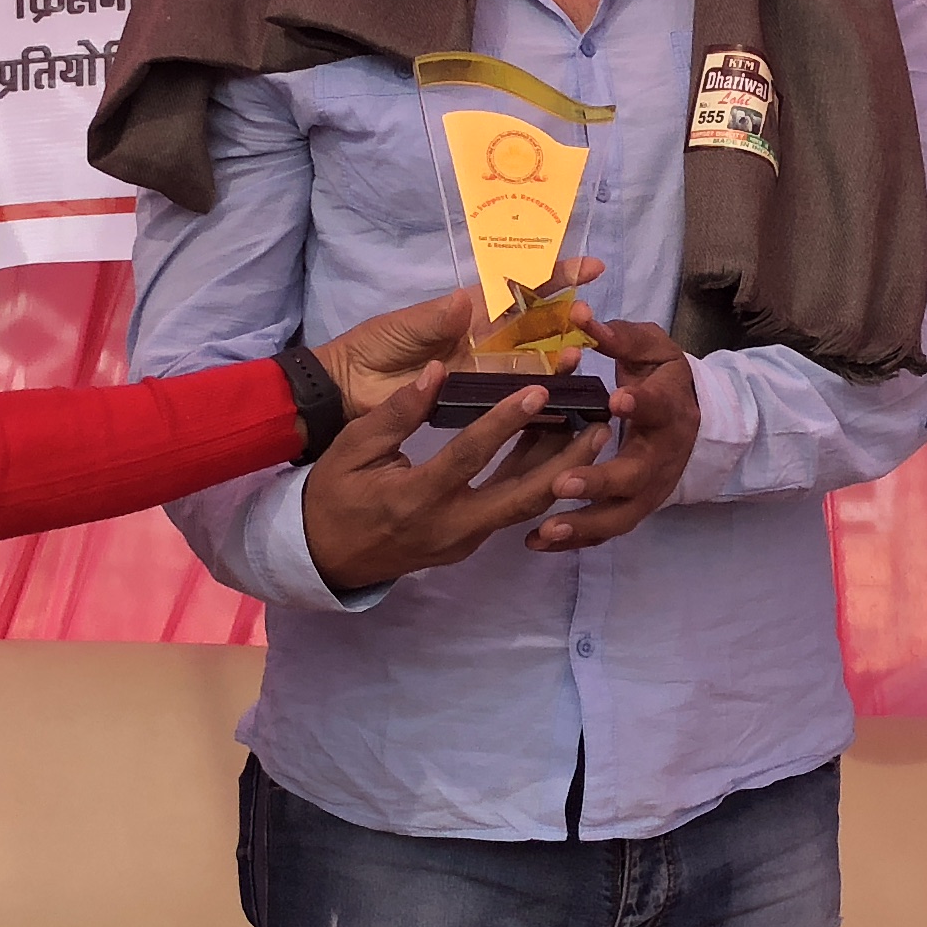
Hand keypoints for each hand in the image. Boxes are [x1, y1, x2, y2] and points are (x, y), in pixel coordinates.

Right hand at [299, 362, 611, 590]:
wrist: (325, 556)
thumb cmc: (335, 494)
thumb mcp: (352, 448)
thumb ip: (397, 412)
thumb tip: (438, 370)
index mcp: (416, 498)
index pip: (470, 456)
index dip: (505, 422)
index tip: (539, 390)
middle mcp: (450, 526)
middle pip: (523, 496)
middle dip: (568, 462)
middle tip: (601, 423)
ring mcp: (463, 541)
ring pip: (524, 507)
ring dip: (562, 471)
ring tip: (595, 433)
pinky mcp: (469, 545)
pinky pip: (510, 510)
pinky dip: (536, 480)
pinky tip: (555, 448)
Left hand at [313, 263, 599, 416]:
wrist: (349, 386)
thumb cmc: (376, 344)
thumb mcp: (406, 325)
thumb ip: (437, 317)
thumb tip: (466, 301)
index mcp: (472, 310)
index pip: (521, 287)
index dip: (555, 276)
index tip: (591, 268)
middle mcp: (486, 338)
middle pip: (536, 326)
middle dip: (565, 319)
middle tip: (585, 317)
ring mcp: (484, 370)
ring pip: (532, 362)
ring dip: (557, 358)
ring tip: (578, 355)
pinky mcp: (476, 400)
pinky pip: (511, 396)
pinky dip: (536, 395)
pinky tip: (558, 394)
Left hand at [525, 321, 701, 551]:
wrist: (696, 419)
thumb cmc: (663, 378)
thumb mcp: (651, 349)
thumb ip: (620, 337)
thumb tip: (581, 315)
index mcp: (669, 408)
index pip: (658, 407)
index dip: (639, 405)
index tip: (615, 401)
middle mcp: (662, 455)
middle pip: (636, 475)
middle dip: (600, 481)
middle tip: (563, 483)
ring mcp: (650, 488)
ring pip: (621, 514)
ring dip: (585, 523)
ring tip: (547, 527)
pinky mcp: (635, 508)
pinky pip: (607, 531)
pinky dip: (576, 540)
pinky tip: (538, 541)